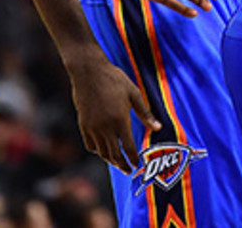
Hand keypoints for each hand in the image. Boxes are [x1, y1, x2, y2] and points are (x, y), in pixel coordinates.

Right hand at [67, 54, 159, 172]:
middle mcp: (105, 128)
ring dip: (110, 160)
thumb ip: (145, 114)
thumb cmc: (114, 79)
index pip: (128, 148)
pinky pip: (89, 145)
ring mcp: (92, 128)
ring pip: (101, 152)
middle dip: (122, 164)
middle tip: (128, 171)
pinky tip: (102, 150)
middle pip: (114, 154)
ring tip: (117, 163)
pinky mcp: (83, 125)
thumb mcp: (134, 94)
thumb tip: (158, 128)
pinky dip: (97, 150)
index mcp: (120, 121)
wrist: (88, 71)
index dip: (133, 158)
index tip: (137, 165)